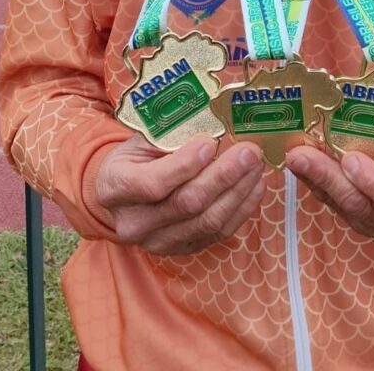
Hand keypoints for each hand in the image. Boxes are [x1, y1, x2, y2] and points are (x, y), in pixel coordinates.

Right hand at [96, 135, 264, 254]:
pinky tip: (255, 185)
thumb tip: (211, 125)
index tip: (210, 143)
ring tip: (257, 166)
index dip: (184, 166)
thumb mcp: (140, 138)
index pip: (152, 184)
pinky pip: (218, 233)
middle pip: (187, 204)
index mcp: (116, 188)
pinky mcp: (183, 249)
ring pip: (207, 221)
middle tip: (249, 152)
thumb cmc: (135, 158)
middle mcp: (134, 223)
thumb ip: (170, 135)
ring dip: (239, 192)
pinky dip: (242, 208)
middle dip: (224, 176)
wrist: (123, 192)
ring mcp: (159, 242)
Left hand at [286, 129, 373, 250]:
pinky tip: (300, 162)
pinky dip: (317, 182)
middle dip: (329, 179)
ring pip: (345, 209)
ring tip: (294, 153)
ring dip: (316, 179)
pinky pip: (336, 206)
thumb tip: (357, 98)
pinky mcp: (361, 225)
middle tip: (301, 154)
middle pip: (365, 209)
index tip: (350, 159)